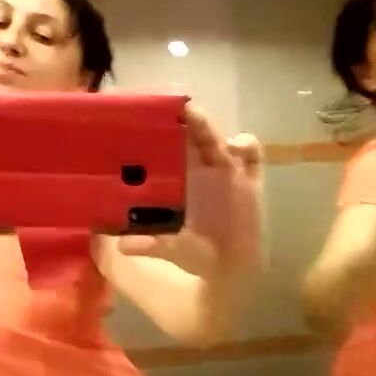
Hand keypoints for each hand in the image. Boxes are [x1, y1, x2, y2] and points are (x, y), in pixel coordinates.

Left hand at [115, 104, 262, 278]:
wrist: (229, 269)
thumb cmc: (196, 254)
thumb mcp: (171, 249)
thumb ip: (151, 245)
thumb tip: (123, 245)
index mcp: (180, 180)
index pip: (169, 146)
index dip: (162, 129)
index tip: (148, 114)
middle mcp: (203, 170)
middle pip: (194, 136)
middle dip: (186, 119)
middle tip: (172, 107)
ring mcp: (228, 172)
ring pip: (219, 140)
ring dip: (209, 127)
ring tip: (197, 117)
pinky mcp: (250, 182)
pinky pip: (252, 157)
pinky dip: (248, 146)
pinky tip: (239, 146)